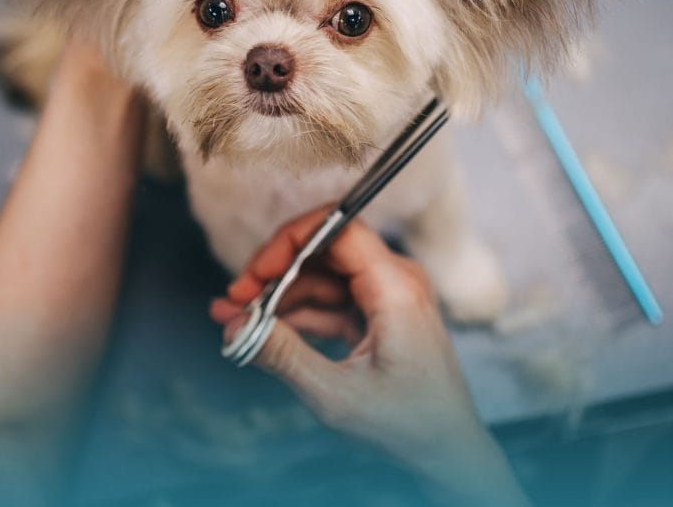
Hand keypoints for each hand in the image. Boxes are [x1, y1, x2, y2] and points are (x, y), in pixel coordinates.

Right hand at [211, 210, 530, 506]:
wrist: (448, 451)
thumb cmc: (409, 425)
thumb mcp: (338, 395)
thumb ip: (284, 356)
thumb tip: (233, 326)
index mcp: (395, 287)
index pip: (339, 229)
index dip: (291, 241)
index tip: (255, 273)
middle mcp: (394, 280)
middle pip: (324, 250)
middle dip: (276, 271)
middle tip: (235, 299)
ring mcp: (386, 296)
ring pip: (321, 277)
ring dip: (279, 296)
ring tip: (235, 317)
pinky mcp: (377, 314)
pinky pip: (329, 300)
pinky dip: (295, 313)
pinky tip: (262, 328)